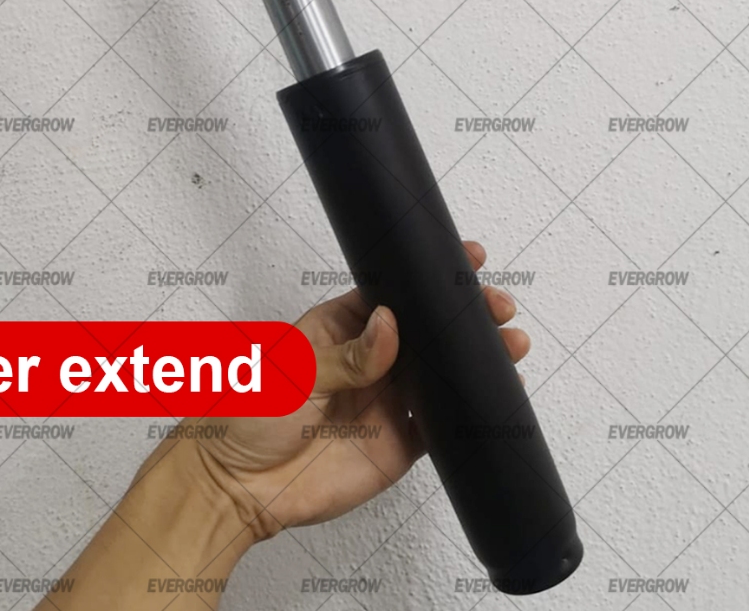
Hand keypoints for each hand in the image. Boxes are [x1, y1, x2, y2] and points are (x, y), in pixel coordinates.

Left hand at [180, 240, 529, 540]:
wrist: (238, 487)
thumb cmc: (248, 415)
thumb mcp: (292, 372)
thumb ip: (346, 355)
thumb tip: (389, 325)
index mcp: (341, 328)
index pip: (393, 295)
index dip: (427, 278)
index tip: (466, 259)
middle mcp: (369, 360)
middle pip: (427, 331)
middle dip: (464, 314)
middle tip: (496, 307)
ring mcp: (385, 401)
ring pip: (442, 373)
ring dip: (476, 357)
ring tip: (510, 346)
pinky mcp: (397, 442)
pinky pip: (442, 423)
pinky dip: (469, 409)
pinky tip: (497, 393)